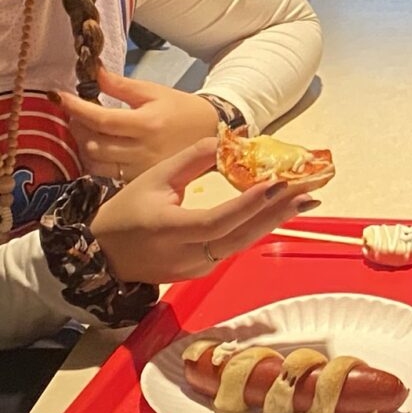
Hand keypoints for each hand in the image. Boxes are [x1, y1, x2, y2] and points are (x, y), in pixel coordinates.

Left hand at [59, 66, 228, 182]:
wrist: (210, 134)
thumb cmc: (180, 109)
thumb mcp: (152, 91)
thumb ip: (120, 85)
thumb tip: (92, 71)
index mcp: (146, 124)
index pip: (101, 119)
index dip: (76, 108)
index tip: (59, 96)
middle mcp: (142, 150)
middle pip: (93, 143)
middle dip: (78, 126)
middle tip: (77, 112)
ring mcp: (141, 169)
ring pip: (95, 162)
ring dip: (84, 144)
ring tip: (88, 129)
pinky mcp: (140, 180)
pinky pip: (105, 174)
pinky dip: (95, 160)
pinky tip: (99, 146)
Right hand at [89, 137, 314, 284]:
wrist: (104, 255)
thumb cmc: (127, 211)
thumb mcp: (154, 178)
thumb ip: (191, 159)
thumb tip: (227, 141)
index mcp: (169, 229)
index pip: (217, 221)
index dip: (248, 206)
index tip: (274, 185)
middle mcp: (186, 255)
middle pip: (239, 237)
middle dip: (277, 214)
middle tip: (307, 193)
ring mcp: (196, 268)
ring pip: (241, 243)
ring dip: (273, 220)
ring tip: (302, 199)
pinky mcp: (202, 271)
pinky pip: (233, 247)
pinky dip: (255, 227)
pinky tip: (276, 211)